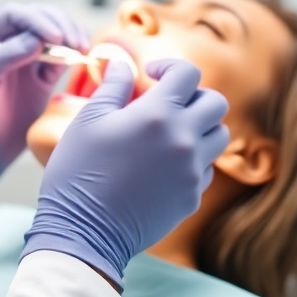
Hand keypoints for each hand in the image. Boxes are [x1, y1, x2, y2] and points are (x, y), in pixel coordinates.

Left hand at [0, 3, 88, 206]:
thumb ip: (5, 56)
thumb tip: (37, 39)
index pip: (15, 15)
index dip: (37, 20)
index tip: (54, 37)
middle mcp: (6, 42)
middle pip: (39, 19)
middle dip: (60, 25)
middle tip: (75, 43)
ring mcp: (26, 59)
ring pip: (54, 35)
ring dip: (70, 37)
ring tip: (82, 49)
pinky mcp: (42, 78)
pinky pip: (61, 59)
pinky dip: (72, 56)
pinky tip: (80, 60)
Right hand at [20, 59, 229, 285]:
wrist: (83, 232)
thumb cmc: (78, 172)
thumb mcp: (88, 120)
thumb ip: (113, 86)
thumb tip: (123, 64)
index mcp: (157, 115)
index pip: (188, 74)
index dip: (171, 67)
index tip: (154, 74)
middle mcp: (183, 140)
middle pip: (215, 103)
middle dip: (194, 95)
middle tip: (169, 102)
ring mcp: (191, 171)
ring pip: (218, 136)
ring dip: (199, 126)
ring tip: (171, 132)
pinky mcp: (191, 198)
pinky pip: (206, 168)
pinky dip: (193, 159)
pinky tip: (164, 163)